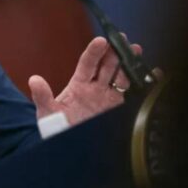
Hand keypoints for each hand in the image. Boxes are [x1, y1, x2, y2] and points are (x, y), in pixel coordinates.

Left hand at [28, 36, 142, 124]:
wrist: (69, 148)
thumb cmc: (56, 128)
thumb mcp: (47, 113)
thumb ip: (43, 97)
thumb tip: (33, 80)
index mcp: (79, 85)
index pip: (87, 63)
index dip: (95, 52)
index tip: (101, 41)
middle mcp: (96, 88)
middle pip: (107, 65)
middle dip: (116, 51)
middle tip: (124, 39)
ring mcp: (109, 98)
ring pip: (121, 76)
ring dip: (129, 64)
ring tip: (137, 51)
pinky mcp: (119, 109)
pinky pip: (132, 94)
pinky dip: (143, 84)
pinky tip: (153, 74)